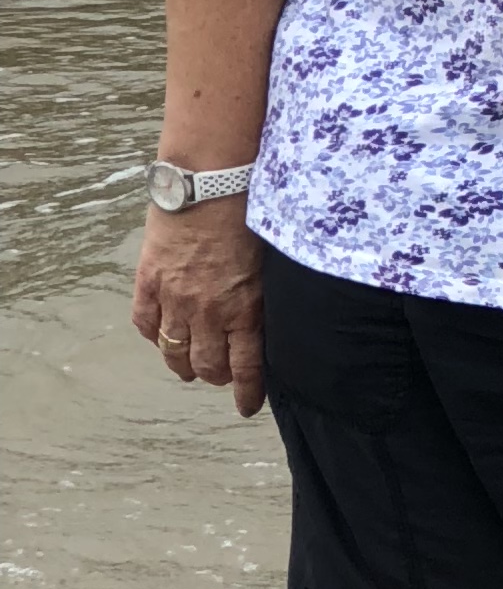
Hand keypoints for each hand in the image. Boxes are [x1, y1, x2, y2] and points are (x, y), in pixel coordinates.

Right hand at [132, 202, 266, 417]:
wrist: (209, 181)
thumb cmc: (252, 212)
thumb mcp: (272, 260)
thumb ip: (266, 294)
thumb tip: (271, 318)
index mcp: (245, 307)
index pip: (246, 366)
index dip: (246, 392)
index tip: (247, 407)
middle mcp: (208, 311)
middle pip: (207, 364)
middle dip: (215, 376)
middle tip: (220, 375)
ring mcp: (175, 298)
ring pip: (173, 352)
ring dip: (183, 364)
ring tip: (190, 366)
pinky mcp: (149, 281)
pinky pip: (145, 324)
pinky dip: (154, 336)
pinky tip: (162, 336)